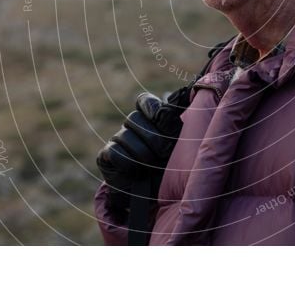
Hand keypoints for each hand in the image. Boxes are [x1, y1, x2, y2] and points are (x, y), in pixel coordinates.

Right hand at [97, 92, 185, 217]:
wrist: (161, 200)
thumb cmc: (176, 170)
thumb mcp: (182, 144)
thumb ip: (179, 122)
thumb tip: (187, 95)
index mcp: (151, 120)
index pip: (144, 101)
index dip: (151, 107)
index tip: (160, 117)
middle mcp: (133, 127)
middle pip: (133, 118)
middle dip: (151, 136)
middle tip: (164, 153)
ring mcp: (118, 140)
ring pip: (124, 135)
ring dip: (141, 152)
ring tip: (152, 166)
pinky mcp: (106, 156)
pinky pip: (114, 152)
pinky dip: (127, 162)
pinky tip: (137, 172)